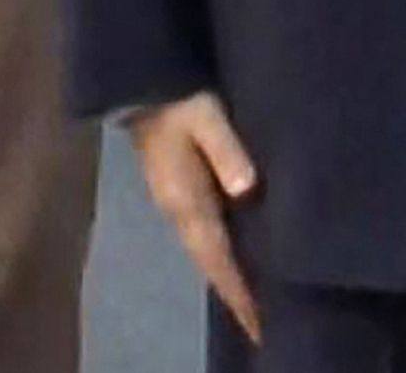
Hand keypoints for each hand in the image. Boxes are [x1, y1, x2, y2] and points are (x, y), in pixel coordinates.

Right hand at [128, 91, 262, 343]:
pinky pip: (203, 235)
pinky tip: (236, 258)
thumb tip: (246, 187)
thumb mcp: (206, 116)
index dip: (238, 291)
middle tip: (264, 323)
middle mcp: (178, 210)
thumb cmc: (179, 99)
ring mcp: (174, 202)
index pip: (217, 257)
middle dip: (235, 294)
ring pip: (205, 251)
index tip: (260, 321)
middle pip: (210, 263)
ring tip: (254, 302)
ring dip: (227, 277)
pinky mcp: (176, 190)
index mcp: (185, 200)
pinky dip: (220, 256)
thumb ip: (226, 150)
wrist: (142, 82)